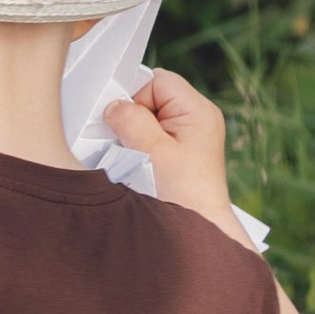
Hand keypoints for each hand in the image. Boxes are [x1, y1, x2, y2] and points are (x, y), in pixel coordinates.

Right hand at [104, 66, 237, 230]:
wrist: (200, 232)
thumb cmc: (182, 194)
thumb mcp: (151, 151)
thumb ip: (130, 120)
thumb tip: (114, 106)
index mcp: (198, 111)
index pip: (157, 81)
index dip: (135, 96)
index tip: (122, 122)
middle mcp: (197, 120)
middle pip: (152, 99)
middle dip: (132, 118)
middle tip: (128, 143)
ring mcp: (190, 138)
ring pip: (149, 120)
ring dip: (135, 136)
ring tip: (137, 158)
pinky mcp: (181, 154)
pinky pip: (153, 139)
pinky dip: (140, 149)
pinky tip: (140, 166)